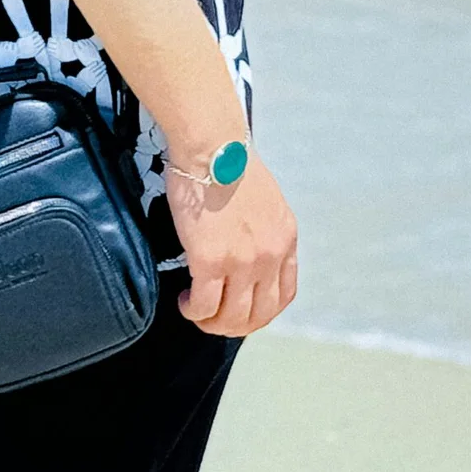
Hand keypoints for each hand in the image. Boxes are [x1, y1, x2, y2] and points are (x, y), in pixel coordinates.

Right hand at [165, 148, 298, 337]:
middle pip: (258, 315)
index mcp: (285, 238)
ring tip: (196, 310)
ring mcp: (242, 261)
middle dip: (235, 325)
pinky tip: (185, 300)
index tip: (243, 310)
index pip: (284, 295)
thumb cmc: (228, 160)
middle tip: (214, 318)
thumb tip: (244, 249)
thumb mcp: (265, 199)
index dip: (262, 312)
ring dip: (212, 323)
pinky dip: (193, 310)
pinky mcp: (211, 261)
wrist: (211, 145)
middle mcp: (270, 255)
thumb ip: (262, 230)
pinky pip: (204, 306)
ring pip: (232, 318)